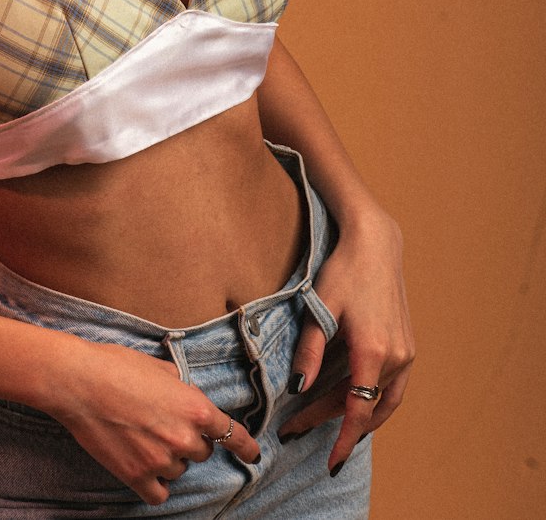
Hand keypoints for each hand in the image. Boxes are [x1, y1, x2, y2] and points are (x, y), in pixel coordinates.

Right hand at [48, 339, 260, 504]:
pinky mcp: (137, 476)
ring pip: (178, 471)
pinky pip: (158, 493)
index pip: (232, 435)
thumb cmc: (116, 365)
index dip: (245, 446)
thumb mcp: (159, 366)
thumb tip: (182, 394)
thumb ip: (180, 386)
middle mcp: (184, 437)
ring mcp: (161, 460)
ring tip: (141, 436)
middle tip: (161, 423)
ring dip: (167, 459)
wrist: (79, 382)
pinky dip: (154, 483)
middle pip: (202, 452)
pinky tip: (143, 468)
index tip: (253, 454)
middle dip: (188, 440)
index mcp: (195, 407)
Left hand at [278, 208, 413, 472]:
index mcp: (373, 351)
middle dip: (334, 424)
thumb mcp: (319, 309)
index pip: (357, 411)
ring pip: (383, 402)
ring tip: (326, 425)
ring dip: (358, 417)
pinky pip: (392, 387)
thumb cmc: (343, 271)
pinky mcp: (407, 345)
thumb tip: (298, 388)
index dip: (342, 439)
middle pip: (365, 407)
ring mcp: (406, 352)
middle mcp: (396, 357)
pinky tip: (354, 403)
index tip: (329, 461)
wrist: (375, 244)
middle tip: (298, 428)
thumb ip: (310, 351)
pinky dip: (374, 401)